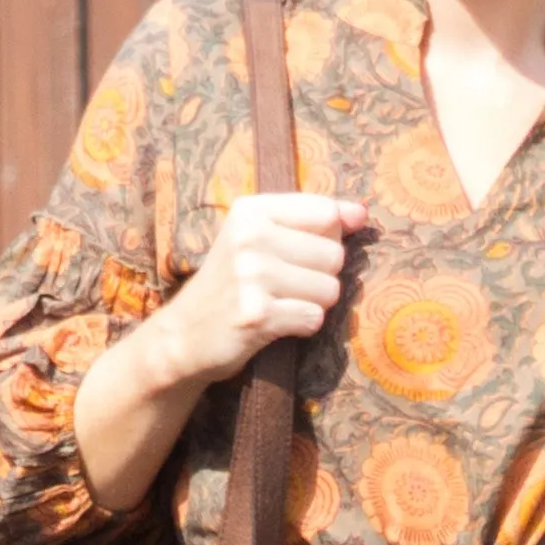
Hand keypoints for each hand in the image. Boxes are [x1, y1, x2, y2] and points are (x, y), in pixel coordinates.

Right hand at [155, 192, 365, 384]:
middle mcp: (250, 237)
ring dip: (314, 304)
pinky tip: (276, 324)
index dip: (332, 237)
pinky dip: (302, 327)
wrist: (182, 335)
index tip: (308, 254)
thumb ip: (311, 222)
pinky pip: (314, 318)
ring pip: (329, 289)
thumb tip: (362, 214)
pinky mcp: (257, 314)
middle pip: (334, 254)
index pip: (326, 212)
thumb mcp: (258, 239)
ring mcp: (252, 275)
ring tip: (281, 304)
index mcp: (252, 210)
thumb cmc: (231, 285)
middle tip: (286, 287)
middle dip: (321, 277)